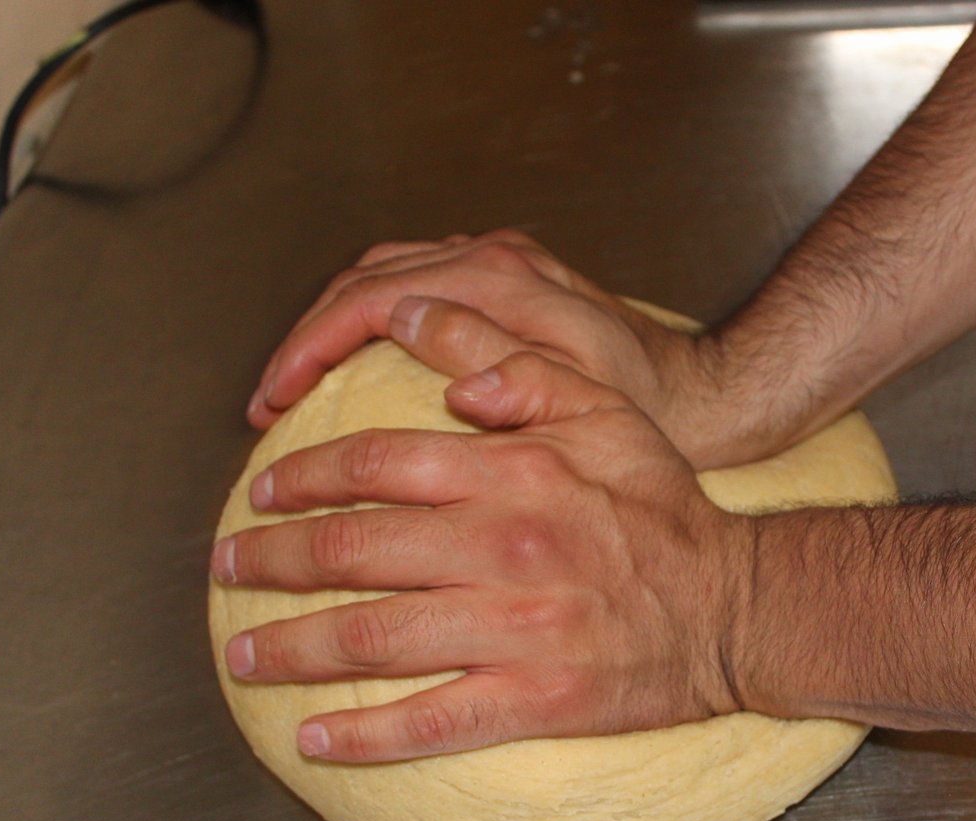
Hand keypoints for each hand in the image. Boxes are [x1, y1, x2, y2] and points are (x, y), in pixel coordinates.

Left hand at [214, 352, 755, 761]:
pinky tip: (316, 738)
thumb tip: (419, 323)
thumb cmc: (663, 508)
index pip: (376, 466)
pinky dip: (364, 736)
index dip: (303, 479)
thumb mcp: (602, 408)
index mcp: (513, 471)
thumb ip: (512, 363)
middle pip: (351, 554)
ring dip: (292, 650)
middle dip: (270, 562)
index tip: (262, 493)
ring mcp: (516, 630)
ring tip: (244, 654)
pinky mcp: (534, 701)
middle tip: (228, 568)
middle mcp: (503, 547)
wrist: (736, 606)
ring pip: (373, 640)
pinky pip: (430, 722)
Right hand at [248, 230, 767, 467]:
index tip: (276, 398)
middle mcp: (493, 260)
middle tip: (270, 399)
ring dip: (332, 324)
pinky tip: (352, 365)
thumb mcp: (584, 394)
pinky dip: (369, 319)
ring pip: (383, 276)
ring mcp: (497, 266)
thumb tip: (428, 346)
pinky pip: (413, 285)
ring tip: (295, 384)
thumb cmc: (651, 406)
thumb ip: (511, 368)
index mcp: (501, 281)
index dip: (311, 347)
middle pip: (365, 279)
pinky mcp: (504, 283)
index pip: (372, 298)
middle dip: (307, 336)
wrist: (705, 394)